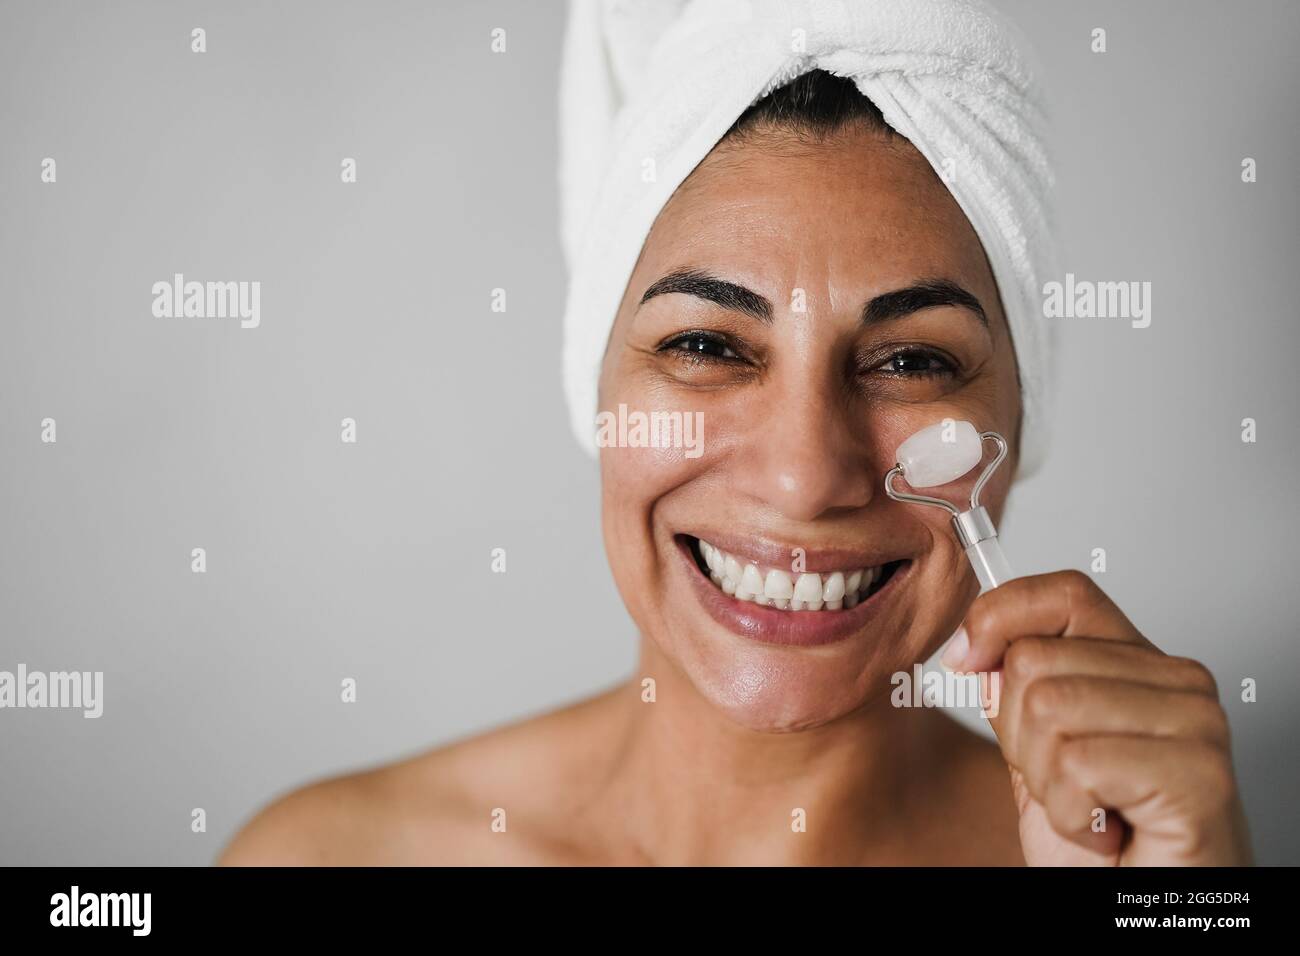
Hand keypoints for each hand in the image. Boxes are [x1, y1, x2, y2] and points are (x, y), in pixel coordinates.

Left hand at [945, 570, 1252, 865]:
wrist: (1139, 908)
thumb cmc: (1103, 842)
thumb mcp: (1034, 750)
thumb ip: (1011, 690)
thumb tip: (973, 645)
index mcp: (1135, 662)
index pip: (1061, 593)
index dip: (997, 617)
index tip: (966, 660)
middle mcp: (1175, 680)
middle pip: (1034, 661)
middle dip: (1020, 738)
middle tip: (1065, 783)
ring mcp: (1195, 721)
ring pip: (1049, 708)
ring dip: (1045, 780)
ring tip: (1087, 807)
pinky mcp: (1199, 772)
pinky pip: (1078, 765)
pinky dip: (1069, 814)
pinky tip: (1105, 832)